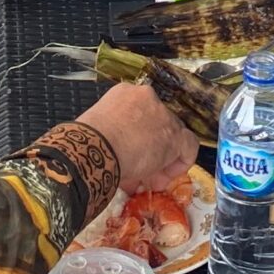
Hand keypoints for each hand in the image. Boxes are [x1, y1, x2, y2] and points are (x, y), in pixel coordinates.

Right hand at [74, 80, 200, 193]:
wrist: (94, 149)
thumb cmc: (86, 143)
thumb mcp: (100, 132)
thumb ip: (115, 138)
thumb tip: (121, 159)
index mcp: (125, 93)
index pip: (140, 115)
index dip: (138, 138)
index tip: (132, 155)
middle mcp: (147, 98)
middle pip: (157, 125)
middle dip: (151, 149)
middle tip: (142, 171)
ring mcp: (162, 114)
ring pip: (171, 136)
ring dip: (162, 159)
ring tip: (150, 180)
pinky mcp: (174, 134)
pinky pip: (187, 146)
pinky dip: (181, 162)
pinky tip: (165, 177)